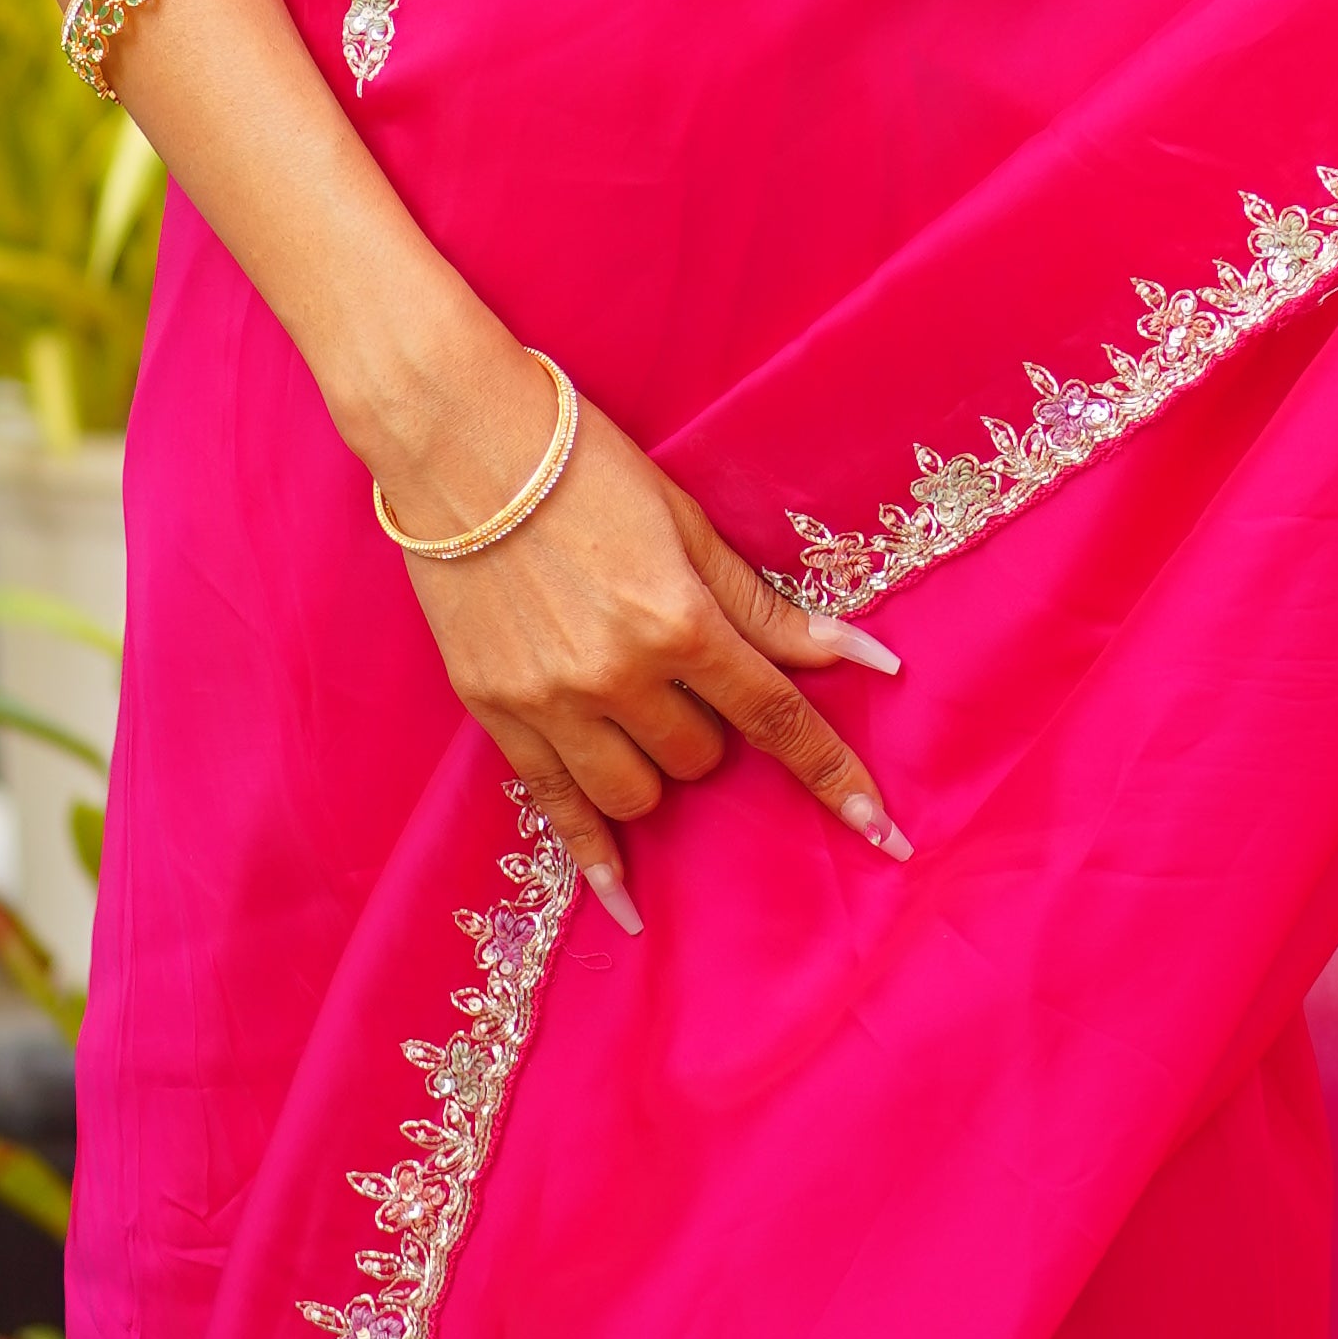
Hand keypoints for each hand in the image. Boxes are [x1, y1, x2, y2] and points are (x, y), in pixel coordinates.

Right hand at [392, 380, 906, 935]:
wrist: (458, 440)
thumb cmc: (585, 465)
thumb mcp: (687, 522)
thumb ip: (763, 607)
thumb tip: (863, 658)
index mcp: (677, 620)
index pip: (775, 718)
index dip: (831, 774)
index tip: (879, 829)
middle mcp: (616, 675)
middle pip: (702, 756)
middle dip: (712, 724)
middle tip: (687, 665)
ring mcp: (550, 702)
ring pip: (638, 792)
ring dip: (658, 764)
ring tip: (639, 703)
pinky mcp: (495, 712)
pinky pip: (553, 809)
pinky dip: (592, 855)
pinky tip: (621, 898)